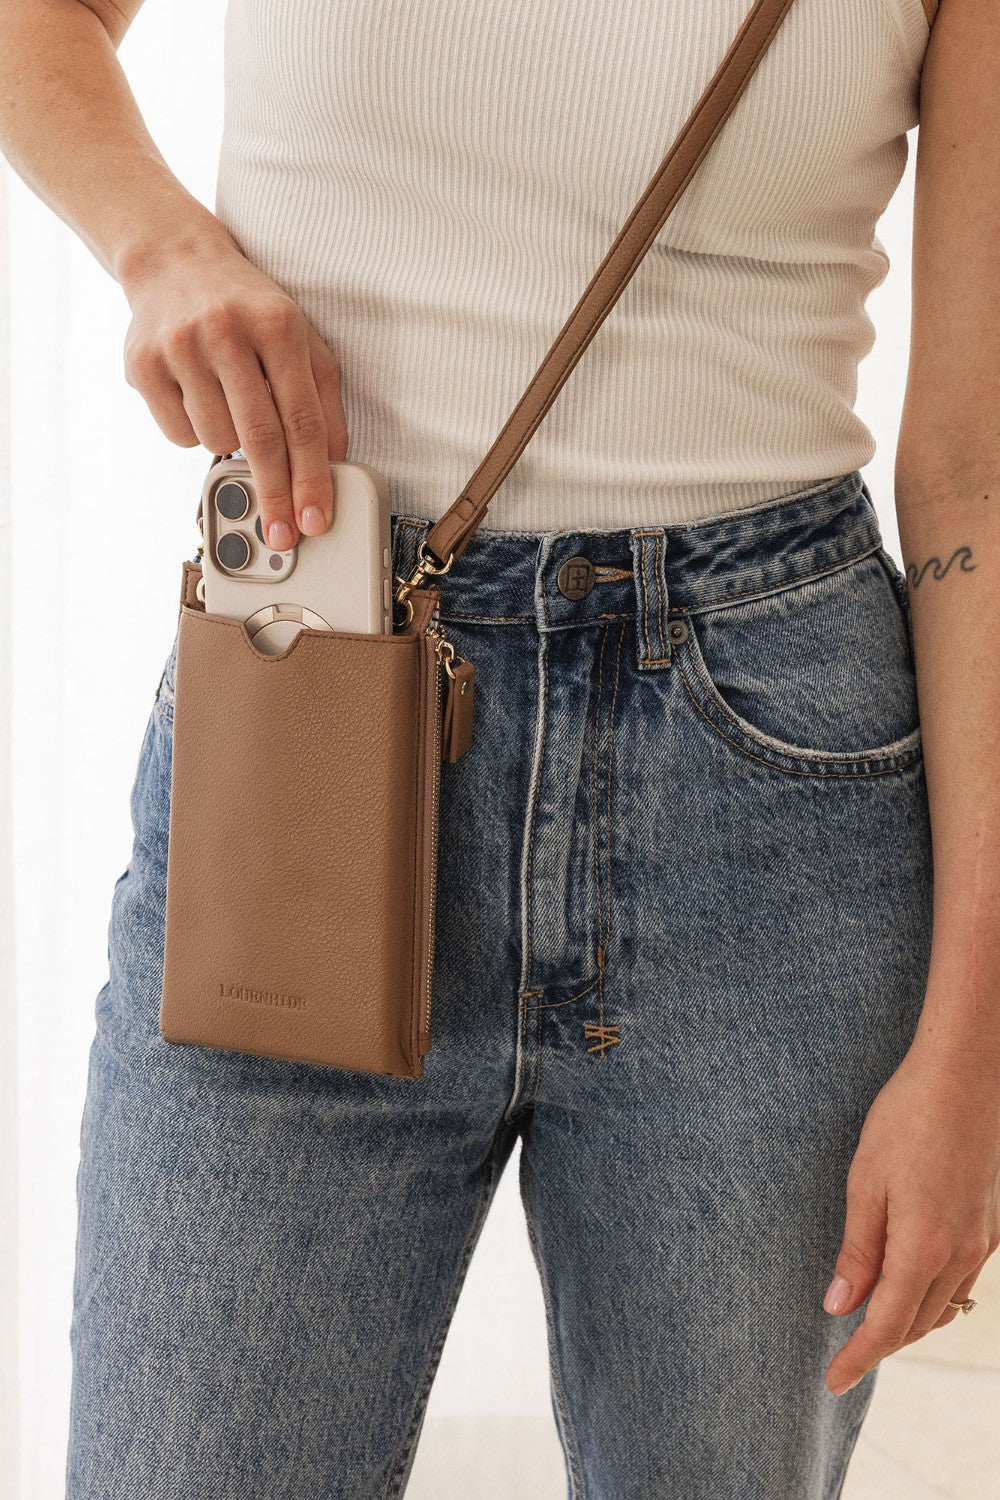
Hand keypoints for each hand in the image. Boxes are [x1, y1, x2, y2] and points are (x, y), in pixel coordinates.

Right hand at [120, 228, 347, 549]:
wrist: (175, 262)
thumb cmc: (250, 312)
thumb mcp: (301, 340)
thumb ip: (323, 401)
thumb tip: (332, 466)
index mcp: (278, 325)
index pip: (302, 419)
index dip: (312, 477)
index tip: (315, 519)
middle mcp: (227, 332)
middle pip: (259, 438)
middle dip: (275, 493)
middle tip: (284, 534)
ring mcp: (180, 347)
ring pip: (216, 441)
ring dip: (230, 445)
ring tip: (230, 404)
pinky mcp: (143, 365)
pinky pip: (180, 434)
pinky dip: (195, 431)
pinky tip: (198, 396)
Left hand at [823, 1033, 999, 1395]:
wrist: (966, 1076)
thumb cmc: (907, 1118)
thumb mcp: (866, 1181)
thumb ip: (857, 1250)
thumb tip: (839, 1306)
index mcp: (924, 1248)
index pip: (887, 1327)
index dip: (859, 1358)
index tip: (832, 1382)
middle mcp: (961, 1254)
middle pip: (918, 1323)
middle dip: (881, 1345)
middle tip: (843, 1357)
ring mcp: (983, 1241)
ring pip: (944, 1305)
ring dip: (908, 1323)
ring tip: (871, 1328)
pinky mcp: (991, 1225)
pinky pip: (963, 1279)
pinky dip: (932, 1295)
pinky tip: (911, 1286)